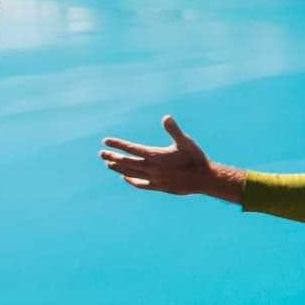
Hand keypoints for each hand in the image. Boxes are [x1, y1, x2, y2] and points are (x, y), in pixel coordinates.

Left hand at [98, 115, 236, 199]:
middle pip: (127, 162)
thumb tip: (166, 117)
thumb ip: (174, 130)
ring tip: (108, 164)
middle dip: (113, 157)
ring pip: (131, 173)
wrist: (204, 179)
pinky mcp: (159, 187)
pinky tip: (125, 177)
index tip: (106, 141)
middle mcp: (152, 168)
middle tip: (101, 154)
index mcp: (156, 155)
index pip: (131, 148)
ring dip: (119, 168)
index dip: (118, 144)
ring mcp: (154, 179)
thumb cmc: (195, 158)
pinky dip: (131, 180)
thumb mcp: (186, 141)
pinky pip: (140, 184)